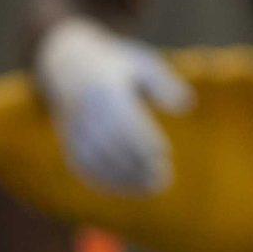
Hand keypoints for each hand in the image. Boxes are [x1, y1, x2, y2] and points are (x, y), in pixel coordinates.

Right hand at [35, 17, 191, 196]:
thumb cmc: (116, 65)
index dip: (143, 140)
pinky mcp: (67, 139)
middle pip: (110, 143)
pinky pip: (82, 164)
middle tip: (162, 180)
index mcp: (104, 88)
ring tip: (151, 189)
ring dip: (122, 178)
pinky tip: (128, 189)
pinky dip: (104, 181)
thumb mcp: (142, 63)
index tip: (163, 153)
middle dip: (135, 165)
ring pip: (95, 158)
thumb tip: (186, 106)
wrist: (67, 61)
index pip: (123, 120)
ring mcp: (73, 125)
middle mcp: (85, 109)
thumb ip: (164, 83)